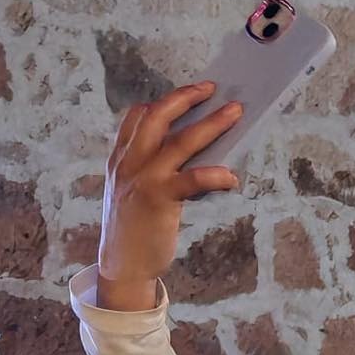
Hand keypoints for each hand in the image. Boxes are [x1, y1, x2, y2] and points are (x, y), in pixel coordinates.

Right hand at [96, 82, 242, 309]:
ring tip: (233, 113)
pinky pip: (192, 179)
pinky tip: (231, 177)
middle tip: (211, 89)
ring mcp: (144, 178)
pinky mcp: (160, 198)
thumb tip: (188, 158)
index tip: (185, 94)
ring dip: (211, 124)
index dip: (162, 102)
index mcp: (121, 159)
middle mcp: (129, 162)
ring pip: (180, 141)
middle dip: (185, 98)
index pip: (136, 117)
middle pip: (157, 116)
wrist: (122, 266)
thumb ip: (150, 171)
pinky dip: (215, 175)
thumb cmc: (132, 231)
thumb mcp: (132, 193)